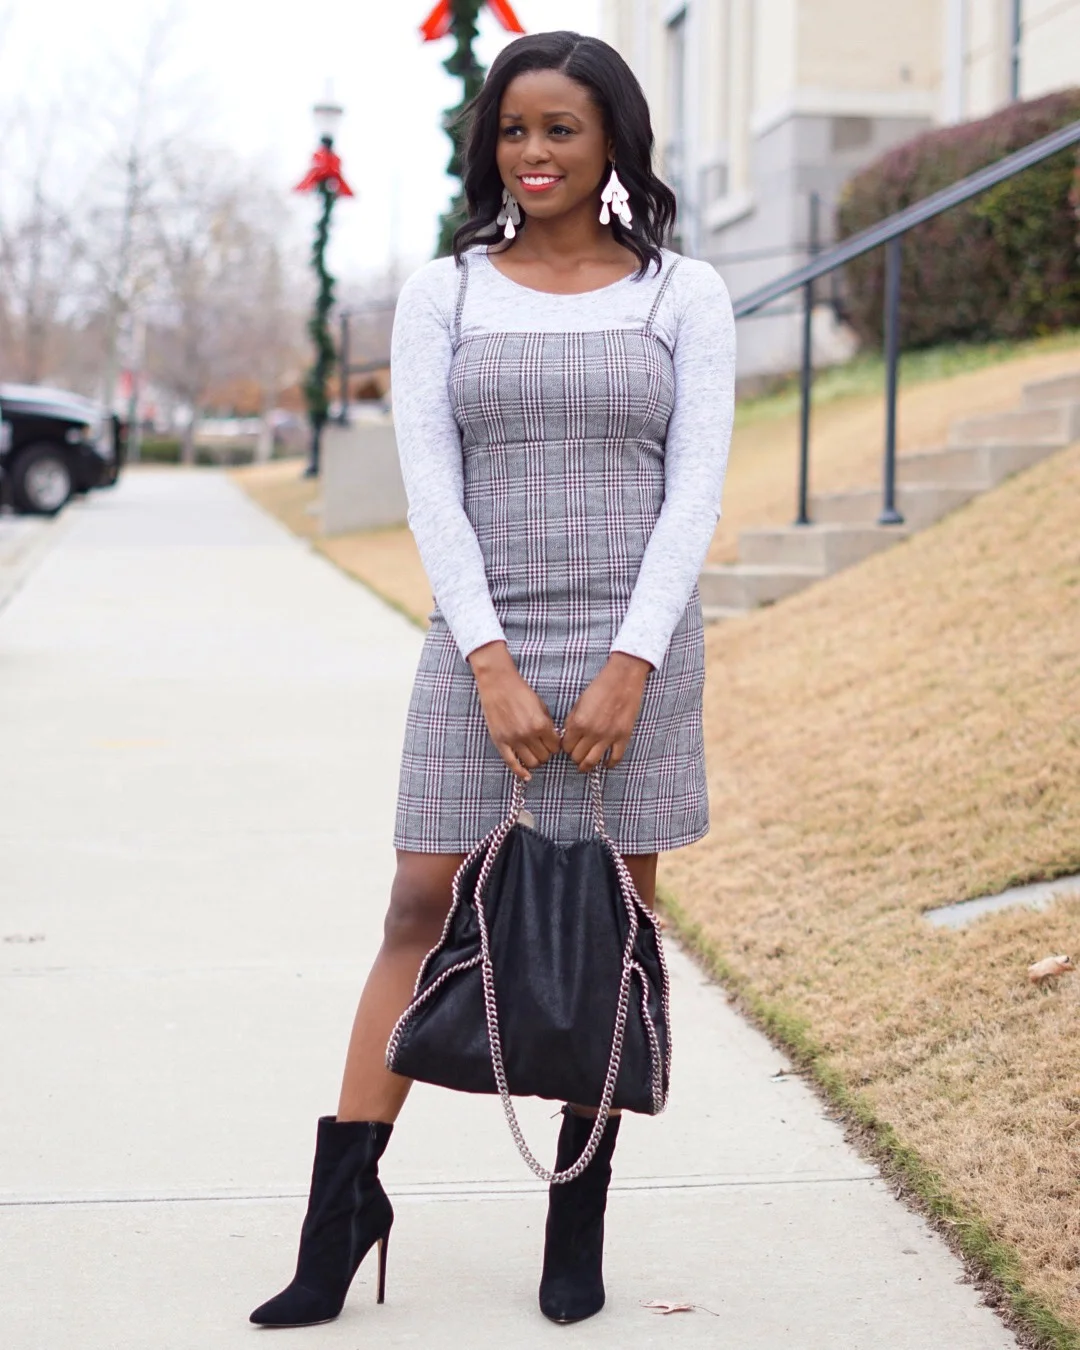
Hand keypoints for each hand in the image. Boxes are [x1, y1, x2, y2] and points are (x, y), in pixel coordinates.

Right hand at [468, 642, 560, 780]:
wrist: (498, 684)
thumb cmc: (520, 692)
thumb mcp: (541, 706)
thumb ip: (548, 725)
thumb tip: (553, 740)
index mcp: (540, 724)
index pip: (555, 747)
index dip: (555, 746)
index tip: (552, 743)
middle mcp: (528, 734)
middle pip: (544, 757)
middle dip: (546, 754)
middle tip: (543, 748)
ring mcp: (513, 739)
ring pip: (531, 763)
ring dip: (536, 761)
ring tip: (534, 754)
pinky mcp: (500, 742)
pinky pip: (512, 763)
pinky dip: (521, 772)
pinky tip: (526, 776)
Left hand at [563, 653, 650, 772]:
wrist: (623, 679)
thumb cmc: (600, 687)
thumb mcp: (579, 702)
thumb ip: (572, 721)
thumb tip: (568, 736)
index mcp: (578, 722)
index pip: (566, 746)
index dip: (566, 748)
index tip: (569, 746)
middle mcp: (592, 732)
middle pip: (578, 756)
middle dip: (575, 757)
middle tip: (577, 755)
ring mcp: (608, 737)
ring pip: (592, 762)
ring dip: (587, 766)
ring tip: (585, 766)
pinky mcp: (623, 737)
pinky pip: (615, 758)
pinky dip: (609, 764)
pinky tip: (605, 763)